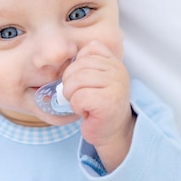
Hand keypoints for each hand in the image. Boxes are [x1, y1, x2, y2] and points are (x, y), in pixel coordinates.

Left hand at [62, 41, 135, 172]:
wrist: (113, 132)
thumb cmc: (100, 106)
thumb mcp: (96, 79)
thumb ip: (86, 65)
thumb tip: (62, 60)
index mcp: (114, 62)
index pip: (90, 48)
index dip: (78, 63)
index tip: (82, 81)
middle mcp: (117, 71)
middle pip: (79, 65)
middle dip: (70, 82)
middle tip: (77, 95)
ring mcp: (115, 85)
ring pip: (77, 80)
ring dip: (72, 95)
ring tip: (81, 103)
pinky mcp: (108, 101)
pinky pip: (79, 97)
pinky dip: (77, 106)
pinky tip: (86, 111)